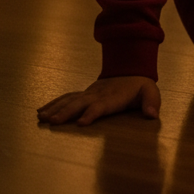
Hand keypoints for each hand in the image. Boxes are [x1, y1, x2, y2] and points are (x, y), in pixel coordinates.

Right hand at [37, 76, 159, 126]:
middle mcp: (97, 94)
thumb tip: (152, 115)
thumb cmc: (140, 87)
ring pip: (69, 100)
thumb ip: (151, 103)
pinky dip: (53, 104)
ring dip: (55, 108)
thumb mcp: (150, 92)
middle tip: (53, 122)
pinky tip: (41, 112)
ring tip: (41, 118)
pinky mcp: (83, 94)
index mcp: (113, 97)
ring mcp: (88, 93)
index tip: (81, 122)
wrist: (130, 70)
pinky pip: (66, 98)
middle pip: (80, 103)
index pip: (101, 106)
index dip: (92, 113)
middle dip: (66, 112)